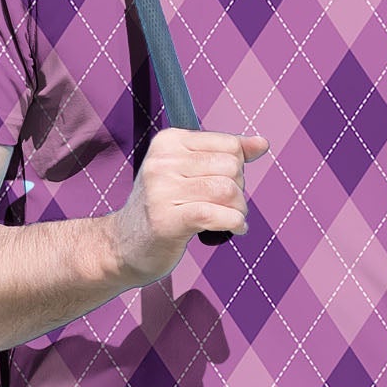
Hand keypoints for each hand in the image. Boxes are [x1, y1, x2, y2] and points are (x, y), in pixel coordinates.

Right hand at [106, 128, 269, 281]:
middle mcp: (162, 161)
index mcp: (169, 141)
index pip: (229, 145)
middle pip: (231, 167)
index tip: (224, 185)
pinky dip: (234, 223)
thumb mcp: (190, 172)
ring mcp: (161, 190)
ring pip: (227, 190)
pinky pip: (216, 215)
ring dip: (238, 209)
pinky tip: (236, 229)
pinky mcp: (166, 220)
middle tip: (226, 206)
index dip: (238, 168)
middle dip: (239, 190)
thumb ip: (226, 155)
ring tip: (231, 219)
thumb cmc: (164, 207)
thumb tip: (262, 143)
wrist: (124, 245)